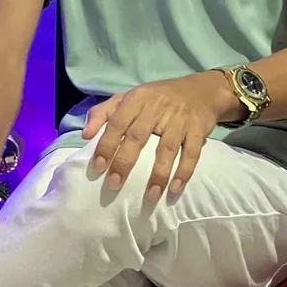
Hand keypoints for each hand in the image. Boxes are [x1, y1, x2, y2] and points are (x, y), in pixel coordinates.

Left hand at [81, 72, 230, 200]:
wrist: (201, 90)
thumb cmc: (156, 98)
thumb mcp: (128, 97)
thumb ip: (103, 112)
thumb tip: (85, 135)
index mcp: (137, 98)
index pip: (117, 122)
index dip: (106, 145)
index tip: (98, 167)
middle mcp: (157, 106)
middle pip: (138, 136)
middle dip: (125, 162)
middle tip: (114, 185)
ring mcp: (179, 118)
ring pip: (167, 148)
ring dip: (158, 174)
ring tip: (150, 196)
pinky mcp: (198, 128)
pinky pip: (191, 153)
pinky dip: (184, 172)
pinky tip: (175, 189)